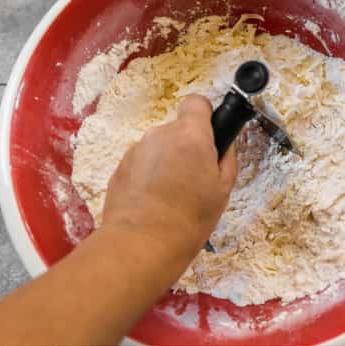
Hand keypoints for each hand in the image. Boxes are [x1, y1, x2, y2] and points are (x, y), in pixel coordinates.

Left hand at [99, 94, 237, 259]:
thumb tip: (223, 147)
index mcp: (189, 135)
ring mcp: (135, 151)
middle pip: (175, 130)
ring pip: (156, 148)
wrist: (142, 243)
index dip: (204, 116)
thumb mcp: (222, 190)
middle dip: (184, 148)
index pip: (196, 103)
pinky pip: (139, 165)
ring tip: (169, 196)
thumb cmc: (189, 218)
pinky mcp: (118, 168)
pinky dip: (146, 177)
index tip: (207, 136)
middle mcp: (159, 135)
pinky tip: (151, 202)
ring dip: (164, 163)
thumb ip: (226, 160)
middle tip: (192, 179)